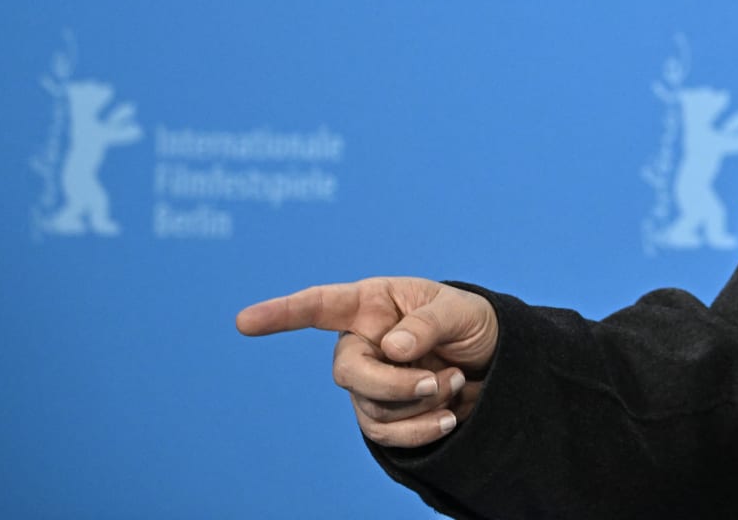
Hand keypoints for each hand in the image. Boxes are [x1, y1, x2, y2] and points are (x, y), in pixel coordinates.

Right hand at [236, 277, 498, 447]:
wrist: (493, 364)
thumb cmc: (470, 323)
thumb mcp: (459, 312)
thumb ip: (426, 324)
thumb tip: (390, 348)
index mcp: (372, 304)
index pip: (320, 305)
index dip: (282, 313)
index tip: (244, 321)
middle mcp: (361, 342)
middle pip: (347, 372)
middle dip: (393, 384)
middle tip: (438, 380)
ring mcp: (367, 382)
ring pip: (370, 407)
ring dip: (419, 403)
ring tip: (456, 383)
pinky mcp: (380, 415)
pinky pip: (384, 434)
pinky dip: (421, 430)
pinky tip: (449, 417)